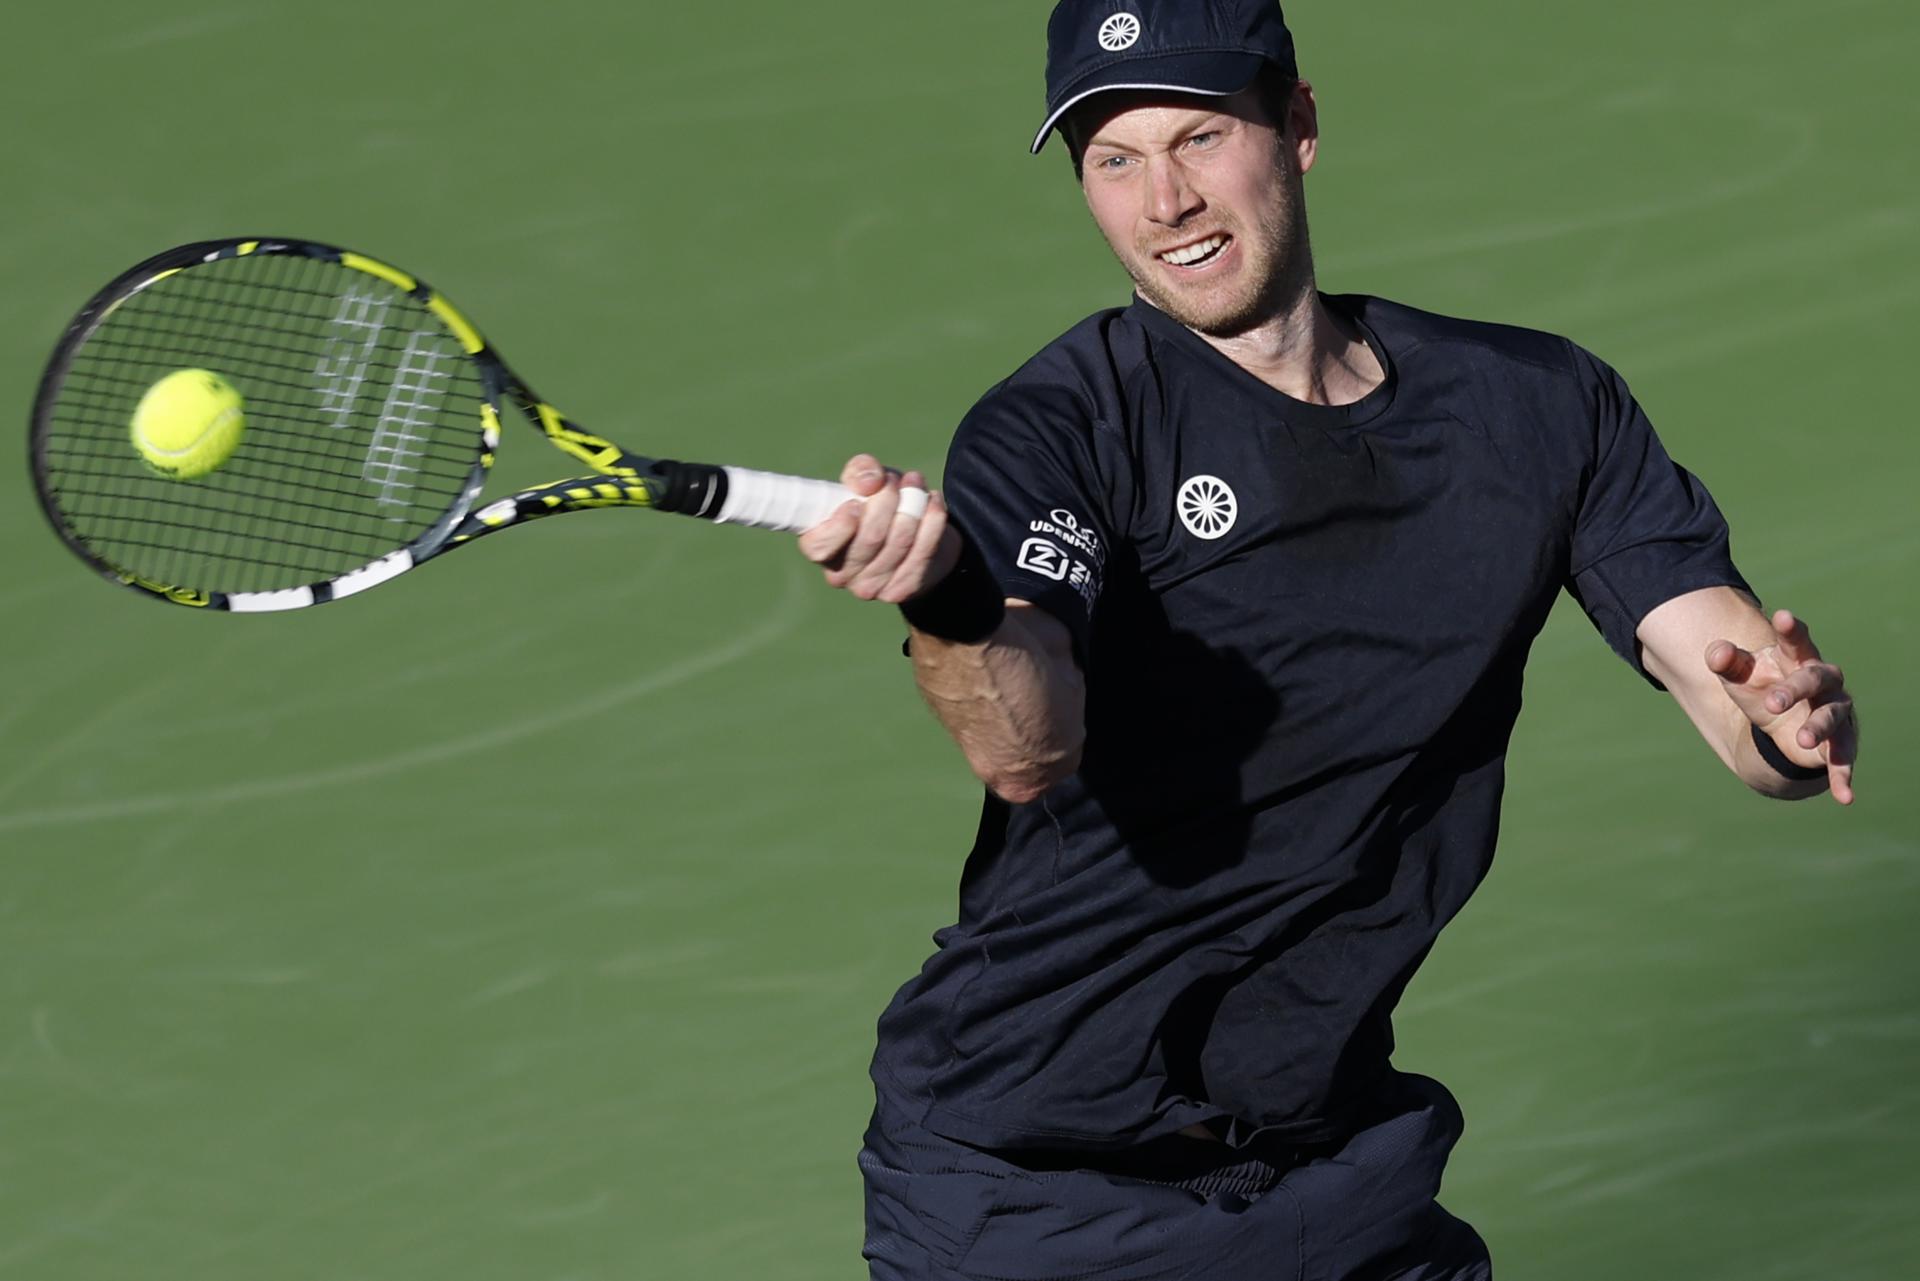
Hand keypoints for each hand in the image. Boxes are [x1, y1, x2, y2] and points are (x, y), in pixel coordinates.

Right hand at [797, 455, 960, 602]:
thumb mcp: (864, 480)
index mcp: (819, 546)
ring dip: (913, 506)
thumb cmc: (877, 504)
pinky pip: (922, 553)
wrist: (916, 534)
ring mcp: (869, 587)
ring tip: (916, 485)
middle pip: (869, 539)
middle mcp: (839, 574)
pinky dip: (932, 522)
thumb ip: (860, 471)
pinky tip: (933, 503)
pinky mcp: (900, 591)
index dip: (839, 526)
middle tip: (895, 481)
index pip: (819, 546)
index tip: (855, 503)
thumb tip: (870, 482)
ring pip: (899, 543)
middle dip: (887, 500)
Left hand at [1706, 609, 1856, 803]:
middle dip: (1795, 689)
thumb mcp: (1738, 675)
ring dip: (1818, 728)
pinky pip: (1843, 757)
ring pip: (1833, 715)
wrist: (1780, 723)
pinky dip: (1843, 775)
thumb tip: (1714, 653)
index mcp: (1797, 658)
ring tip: (1801, 740)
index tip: (1782, 616)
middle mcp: (1823, 681)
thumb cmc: (1762, 687)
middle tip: (1771, 703)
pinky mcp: (1838, 741)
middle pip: (1816, 678)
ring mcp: (1834, 710)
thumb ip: (1725, 660)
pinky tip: (1844, 796)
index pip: (1796, 640)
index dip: (1791, 629)